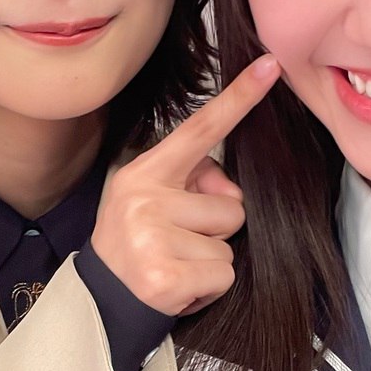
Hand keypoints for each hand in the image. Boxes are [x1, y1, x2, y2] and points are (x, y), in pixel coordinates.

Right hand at [91, 55, 280, 315]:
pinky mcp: (166, 277)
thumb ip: (192, 182)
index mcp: (144, 174)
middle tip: (178, 246)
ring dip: (211, 262)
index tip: (270, 67)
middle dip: (216, 231)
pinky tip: (179, 288)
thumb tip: (230, 192)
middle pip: (231, 208)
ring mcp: (153, 239)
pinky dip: (209, 290)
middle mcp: (145, 200)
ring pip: (228, 246)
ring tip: (176, 266)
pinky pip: (223, 276)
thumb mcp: (151, 203)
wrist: (100, 303)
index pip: (199, 130)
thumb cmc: (135, 247)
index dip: (239, 98)